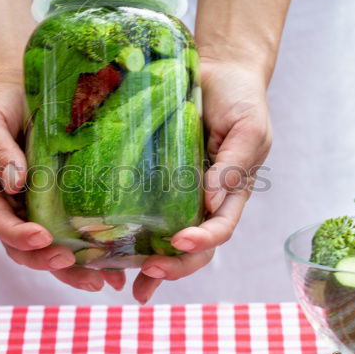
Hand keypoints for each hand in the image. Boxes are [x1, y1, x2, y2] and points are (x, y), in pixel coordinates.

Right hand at [0, 80, 125, 291]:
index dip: (18, 235)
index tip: (41, 236)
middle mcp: (12, 212)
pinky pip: (77, 237)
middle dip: (49, 261)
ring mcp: (38, 213)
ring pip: (53, 252)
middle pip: (26, 250)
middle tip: (72, 261)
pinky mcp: (64, 208)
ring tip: (100, 280)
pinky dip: (94, 256)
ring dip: (74, 270)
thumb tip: (15, 182)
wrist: (21, 90)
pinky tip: (117, 269)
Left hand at [131, 60, 272, 302]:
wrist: (219, 69)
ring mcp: (178, 193)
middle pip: (192, 248)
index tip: (181, 242)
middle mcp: (204, 201)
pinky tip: (107, 254)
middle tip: (149, 271)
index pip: (220, 229)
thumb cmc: (240, 100)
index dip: (202, 241)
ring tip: (126, 283)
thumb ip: (233, 164)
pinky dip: (127, 236)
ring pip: (165, 240)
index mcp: (230, 194)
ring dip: (148, 264)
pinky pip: (141, 211)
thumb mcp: (247, 129)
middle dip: (173, 265)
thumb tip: (213, 201)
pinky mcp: (153, 180)